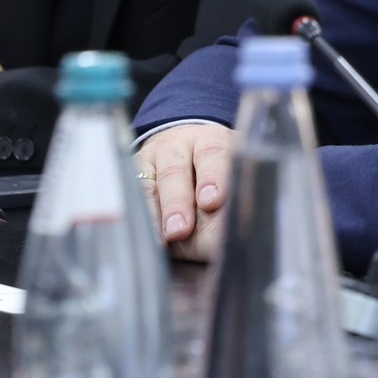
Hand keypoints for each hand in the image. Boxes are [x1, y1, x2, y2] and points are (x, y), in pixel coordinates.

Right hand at [136, 122, 235, 259]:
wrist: (181, 147)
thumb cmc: (215, 168)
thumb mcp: (229, 169)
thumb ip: (235, 195)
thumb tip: (243, 226)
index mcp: (211, 139)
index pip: (212, 153)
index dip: (212, 176)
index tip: (212, 200)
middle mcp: (179, 145)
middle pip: (176, 169)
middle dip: (178, 201)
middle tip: (182, 228)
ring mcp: (152, 160)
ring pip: (151, 184)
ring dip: (157, 214)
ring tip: (165, 238)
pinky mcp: (134, 176)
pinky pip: (135, 198)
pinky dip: (143, 219)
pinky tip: (149, 237)